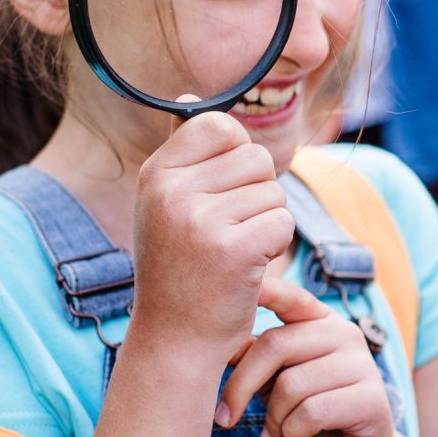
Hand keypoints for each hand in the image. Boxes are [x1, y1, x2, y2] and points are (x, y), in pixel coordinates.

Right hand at [129, 113, 292, 358]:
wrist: (175, 340)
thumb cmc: (178, 269)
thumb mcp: (166, 206)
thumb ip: (183, 153)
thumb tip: (192, 97)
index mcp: (155, 174)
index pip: (219, 125)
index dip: (237, 155)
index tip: (224, 191)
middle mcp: (172, 191)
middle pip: (256, 158)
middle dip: (257, 194)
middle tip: (229, 232)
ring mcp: (200, 220)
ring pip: (273, 192)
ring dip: (267, 223)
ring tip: (235, 252)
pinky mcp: (233, 249)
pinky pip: (282, 223)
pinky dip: (275, 247)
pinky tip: (247, 269)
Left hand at [217, 275, 397, 436]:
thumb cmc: (312, 418)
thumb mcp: (278, 383)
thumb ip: (256, 358)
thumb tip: (216, 340)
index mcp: (322, 323)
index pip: (290, 296)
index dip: (264, 290)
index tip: (235, 287)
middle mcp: (346, 334)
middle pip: (275, 345)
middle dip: (240, 386)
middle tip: (225, 418)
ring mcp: (363, 365)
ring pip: (291, 384)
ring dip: (272, 418)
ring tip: (274, 434)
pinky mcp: (371, 400)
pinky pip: (311, 412)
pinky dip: (292, 433)